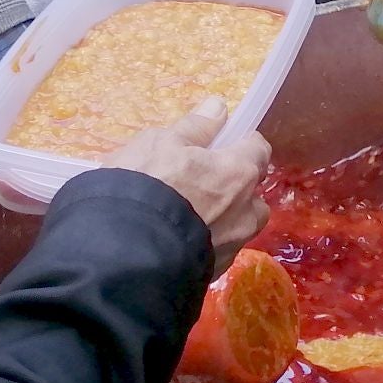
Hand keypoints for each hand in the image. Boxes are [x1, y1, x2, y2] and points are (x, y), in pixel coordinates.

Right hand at [109, 97, 270, 276]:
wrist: (123, 254)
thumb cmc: (145, 186)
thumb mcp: (161, 143)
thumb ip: (195, 127)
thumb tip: (219, 108)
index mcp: (238, 173)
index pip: (258, 149)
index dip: (242, 144)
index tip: (221, 145)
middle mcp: (245, 211)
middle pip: (254, 193)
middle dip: (237, 187)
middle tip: (202, 183)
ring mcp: (232, 247)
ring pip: (241, 226)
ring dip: (227, 219)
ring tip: (191, 216)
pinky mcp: (214, 274)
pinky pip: (219, 251)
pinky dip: (206, 243)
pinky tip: (179, 240)